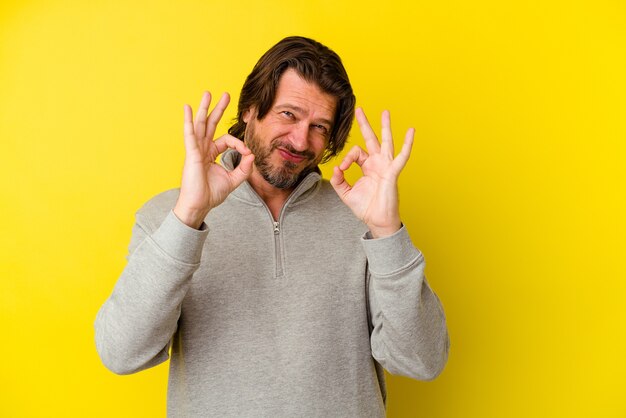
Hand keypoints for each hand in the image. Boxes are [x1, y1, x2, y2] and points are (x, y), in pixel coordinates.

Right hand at [173, 92, 254, 228]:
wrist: (199, 205)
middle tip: (225, 94)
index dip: (238, 144)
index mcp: (211, 154)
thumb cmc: (211, 194)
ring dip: (205, 108)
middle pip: (211, 124)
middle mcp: (202, 149)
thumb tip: (252, 154)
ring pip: (201, 125)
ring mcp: (196, 150)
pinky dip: (188, 121)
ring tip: (208, 93)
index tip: (247, 153)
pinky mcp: (191, 154)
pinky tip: (188, 108)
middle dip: (218, 109)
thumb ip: (244, 168)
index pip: (226, 140)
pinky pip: (190, 135)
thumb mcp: (233, 180)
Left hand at [330, 108, 413, 237]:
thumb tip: (336, 168)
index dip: (347, 158)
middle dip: (365, 124)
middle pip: (371, 138)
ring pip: (386, 141)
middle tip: (359, 109)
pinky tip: (411, 131)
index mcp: (367, 166)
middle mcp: (377, 163)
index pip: (356, 153)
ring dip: (385, 126)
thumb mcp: (346, 193)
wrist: (377, 221)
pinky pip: (402, 155)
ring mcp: (386, 166)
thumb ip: (338, 181)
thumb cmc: (365, 207)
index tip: (342, 170)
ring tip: (385, 112)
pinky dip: (407, 143)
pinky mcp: (393, 172)